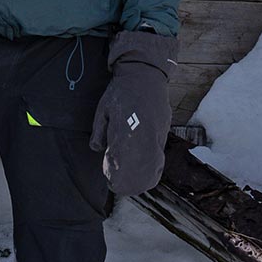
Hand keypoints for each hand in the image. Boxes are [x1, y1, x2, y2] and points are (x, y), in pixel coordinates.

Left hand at [90, 29, 177, 195]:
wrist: (144, 75)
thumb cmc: (121, 92)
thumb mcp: (103, 110)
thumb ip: (99, 131)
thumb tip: (98, 149)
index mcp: (126, 130)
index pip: (122, 163)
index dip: (116, 176)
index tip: (110, 181)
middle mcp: (143, 135)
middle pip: (140, 170)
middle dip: (130, 183)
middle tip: (119, 186)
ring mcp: (156, 134)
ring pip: (153, 166)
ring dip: (142, 177)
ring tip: (132, 182)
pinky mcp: (164, 132)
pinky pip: (160, 155)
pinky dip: (153, 167)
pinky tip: (145, 171)